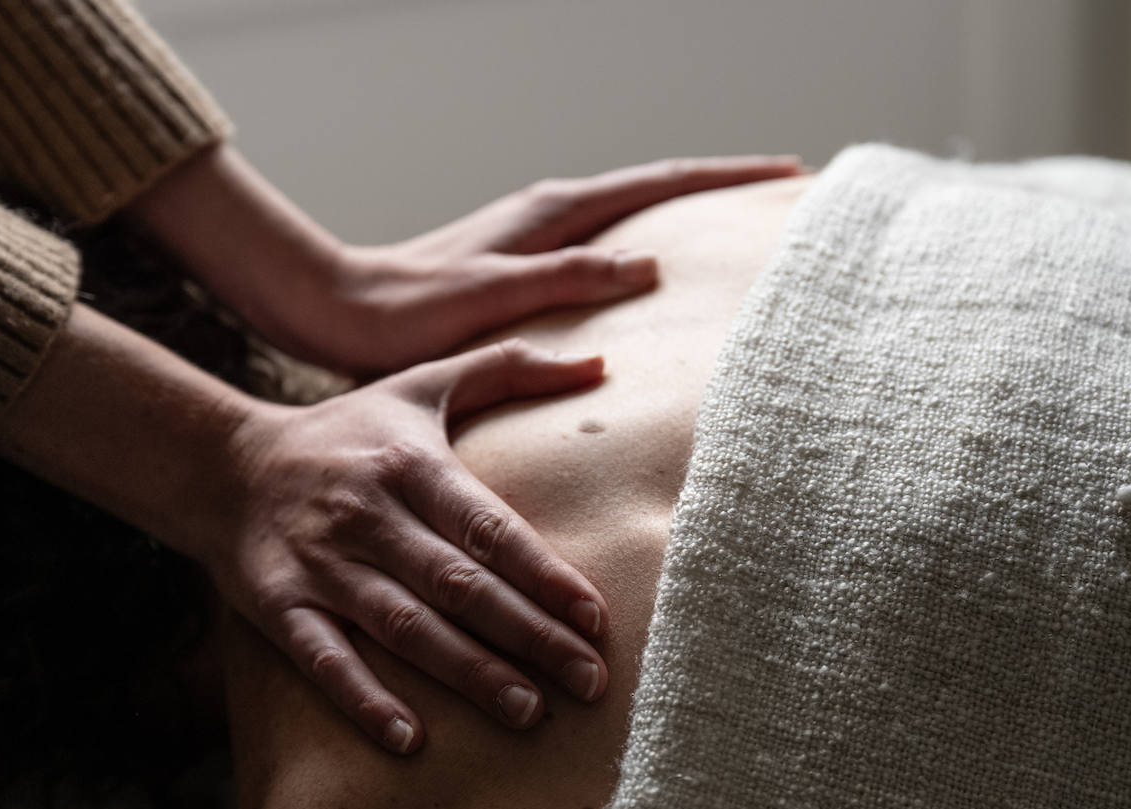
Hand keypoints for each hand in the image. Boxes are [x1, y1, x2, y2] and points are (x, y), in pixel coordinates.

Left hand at [128, 147, 800, 375]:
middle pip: (656, 186)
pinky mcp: (524, 261)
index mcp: (554, 213)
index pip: (661, 182)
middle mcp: (550, 213)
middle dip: (721, 183)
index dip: (727, 176)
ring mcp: (538, 235)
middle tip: (782, 189)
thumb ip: (570, 277)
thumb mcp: (495, 295)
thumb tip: (653, 261)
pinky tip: (656, 266)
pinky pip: (606, 241)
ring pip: (633, 210)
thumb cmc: (410, 313)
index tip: (788, 171)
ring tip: (737, 221)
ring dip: (686, 209)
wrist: (341, 314)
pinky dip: (647, 238)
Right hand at [210, 339, 610, 752]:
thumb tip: (599, 360)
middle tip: (589, 682)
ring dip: (467, 673)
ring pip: (404, 627)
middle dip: (527, 636)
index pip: (488, 526)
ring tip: (529, 712)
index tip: (594, 617)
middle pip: (459, 585)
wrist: (226, 464)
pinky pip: (323, 658)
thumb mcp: (421, 384)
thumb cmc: (348, 431)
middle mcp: (368, 516)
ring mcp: (322, 564)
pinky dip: (364, 699)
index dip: (542, 573)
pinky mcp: (279, 604)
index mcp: (410, 465)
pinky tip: (409, 739)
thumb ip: (509, 368)